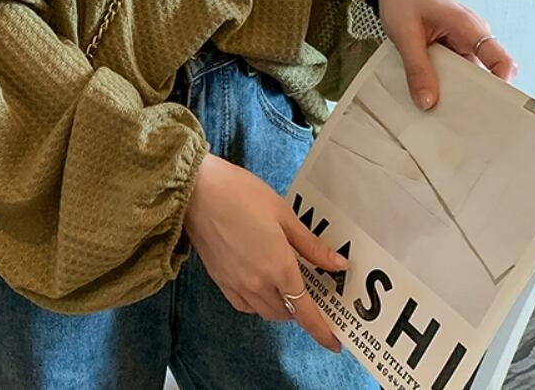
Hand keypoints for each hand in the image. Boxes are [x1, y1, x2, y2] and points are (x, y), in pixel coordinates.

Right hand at [183, 152, 347, 352]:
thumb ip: (310, 245)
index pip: (305, 312)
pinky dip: (257, 303)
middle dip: (301, 310)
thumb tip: (338, 265)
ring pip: (264, 311)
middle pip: (286, 313)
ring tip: (285, 285)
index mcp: (279, 267)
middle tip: (309, 291)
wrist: (196, 191)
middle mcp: (258, 284)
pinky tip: (259, 284)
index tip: (334, 343)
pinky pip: (244, 305)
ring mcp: (236, 284)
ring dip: (280, 307)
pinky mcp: (219, 280)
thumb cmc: (242, 194)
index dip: (321, 331)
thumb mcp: (282, 213)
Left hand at [373, 0, 518, 109]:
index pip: (500, 59)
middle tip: (452, 110)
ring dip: (452, 83)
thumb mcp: (405, 35)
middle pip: (483, 71)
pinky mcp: (451, 42)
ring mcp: (462, 38)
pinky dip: (442, 75)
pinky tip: (428, 85)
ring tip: (435, 99)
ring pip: (465, 70)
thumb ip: (417, 69)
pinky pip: (453, 65)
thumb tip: (427, 101)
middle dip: (469, 91)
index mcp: (467, 26)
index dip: (501, 83)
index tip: (489, 105)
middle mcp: (471, 32)